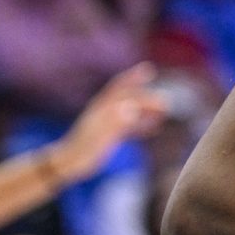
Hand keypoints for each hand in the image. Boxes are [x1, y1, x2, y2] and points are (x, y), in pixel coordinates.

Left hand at [51, 64, 166, 183]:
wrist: (68, 164)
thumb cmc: (82, 151)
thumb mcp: (99, 136)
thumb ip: (115, 122)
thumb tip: (131, 108)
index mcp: (101, 108)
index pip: (120, 88)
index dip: (133, 77)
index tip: (149, 70)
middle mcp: (105, 112)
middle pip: (129, 100)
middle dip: (147, 99)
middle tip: (166, 104)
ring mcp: (107, 123)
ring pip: (131, 112)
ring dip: (147, 110)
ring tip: (164, 112)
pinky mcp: (109, 135)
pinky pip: (129, 126)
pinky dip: (142, 125)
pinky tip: (154, 129)